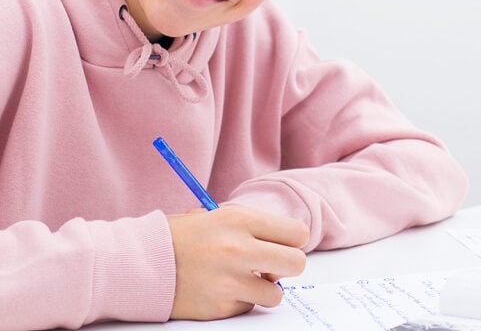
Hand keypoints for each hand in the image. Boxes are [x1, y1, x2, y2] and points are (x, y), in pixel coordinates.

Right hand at [166, 204, 309, 319]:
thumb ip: (252, 227)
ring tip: (244, 280)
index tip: (281, 245)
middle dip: (288, 266)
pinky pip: (248, 306)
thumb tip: (283, 240)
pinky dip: (240, 300)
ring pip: (276, 293)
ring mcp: (230, 281)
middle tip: (271, 266)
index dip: (292, 241)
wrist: (141, 263)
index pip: (297, 233)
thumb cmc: (182, 236)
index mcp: (241, 220)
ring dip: (264, 289)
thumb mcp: (218, 216)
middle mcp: (239, 249)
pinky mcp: (220, 307)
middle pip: (297, 263)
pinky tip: (221, 289)